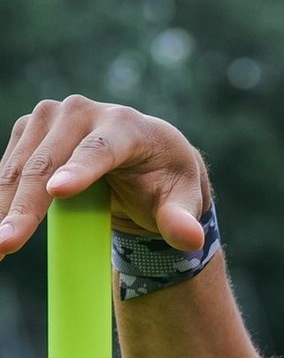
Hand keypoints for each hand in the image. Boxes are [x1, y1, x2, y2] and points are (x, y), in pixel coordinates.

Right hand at [0, 96, 211, 260]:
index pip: (101, 149)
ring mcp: (50, 118)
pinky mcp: (30, 131)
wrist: (143, 158)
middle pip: (49, 163)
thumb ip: (182, 220)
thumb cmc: (166, 180)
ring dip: (2, 208)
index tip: (57, 193)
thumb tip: (190, 239)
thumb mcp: (183, 201)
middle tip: (6, 244)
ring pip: (20, 168)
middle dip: (25, 207)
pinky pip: (9, 169)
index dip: (79, 170)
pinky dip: (0, 199)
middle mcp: (82, 113)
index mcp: (126, 126)